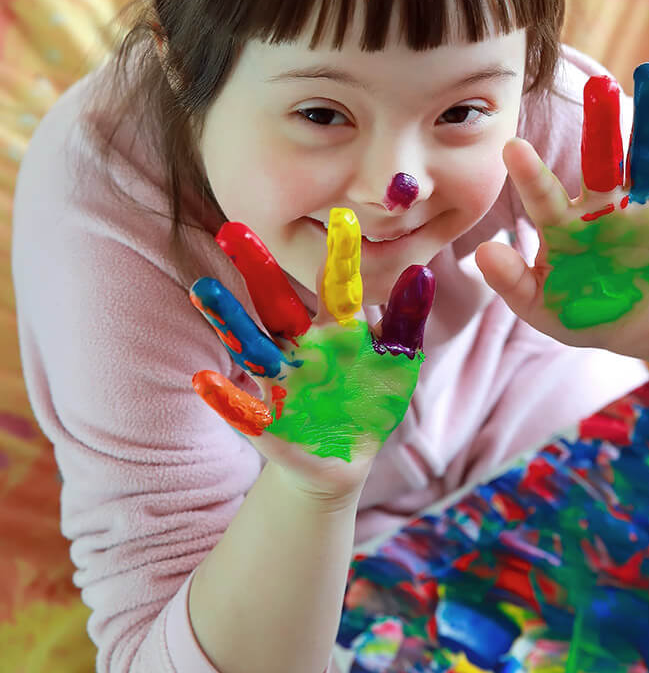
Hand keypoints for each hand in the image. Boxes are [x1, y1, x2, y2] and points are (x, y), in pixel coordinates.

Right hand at [189, 209, 434, 499]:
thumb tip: (420, 271)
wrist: (346, 457)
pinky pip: (243, 409)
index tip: (341, 215)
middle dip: (257, 270)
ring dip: (229, 319)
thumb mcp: (397, 361)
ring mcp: (281, 382)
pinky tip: (204, 382)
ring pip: (252, 346)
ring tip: (204, 288)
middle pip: (277, 304)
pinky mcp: (267, 423)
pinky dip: (225, 398)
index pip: (335, 286)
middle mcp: (301, 346)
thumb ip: (406, 320)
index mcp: (335, 330)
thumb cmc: (372, 401)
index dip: (339, 255)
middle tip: (233, 228)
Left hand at [476, 63, 648, 360]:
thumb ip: (512, 282)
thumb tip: (481, 253)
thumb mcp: (540, 305)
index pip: (544, 197)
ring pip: (645, 159)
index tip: (512, 147)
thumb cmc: (578, 312)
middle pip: (599, 161)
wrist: (633, 328)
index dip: (530, 175)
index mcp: (562, 227)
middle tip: (596, 85)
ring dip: (648, 121)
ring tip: (648, 75)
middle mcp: (600, 208)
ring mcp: (641, 211)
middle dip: (599, 125)